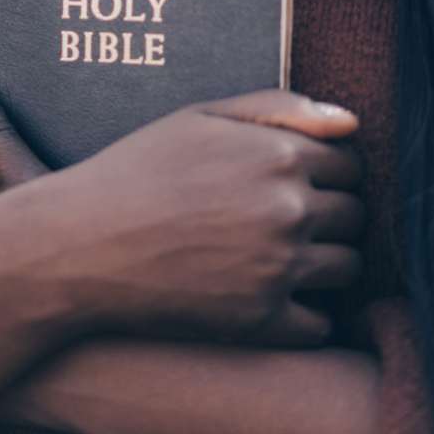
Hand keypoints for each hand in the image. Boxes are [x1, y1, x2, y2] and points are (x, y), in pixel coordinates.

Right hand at [38, 86, 365, 348]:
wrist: (78, 245)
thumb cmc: (136, 173)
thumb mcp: (200, 119)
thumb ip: (279, 109)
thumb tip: (352, 122)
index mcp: (279, 154)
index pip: (351, 165)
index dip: (327, 174)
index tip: (294, 184)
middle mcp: (288, 209)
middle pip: (354, 216)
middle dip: (330, 217)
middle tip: (282, 223)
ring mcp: (278, 267)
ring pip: (347, 268)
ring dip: (325, 264)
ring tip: (277, 259)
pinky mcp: (262, 320)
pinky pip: (320, 324)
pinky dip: (304, 315)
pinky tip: (267, 298)